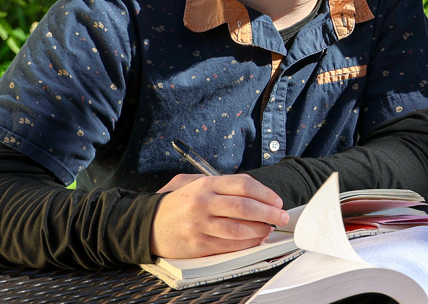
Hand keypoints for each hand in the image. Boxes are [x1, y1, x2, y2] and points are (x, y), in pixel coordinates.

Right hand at [150, 174, 288, 258]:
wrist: (145, 224)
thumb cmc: (175, 204)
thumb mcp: (192, 182)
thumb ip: (219, 182)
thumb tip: (252, 189)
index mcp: (205, 185)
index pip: (244, 185)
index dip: (266, 193)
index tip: (277, 200)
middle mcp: (203, 203)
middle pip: (246, 207)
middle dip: (270, 212)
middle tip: (281, 216)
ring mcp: (200, 225)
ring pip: (239, 228)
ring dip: (260, 229)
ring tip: (270, 228)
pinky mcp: (198, 244)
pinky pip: (229, 245)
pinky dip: (246, 243)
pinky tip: (255, 240)